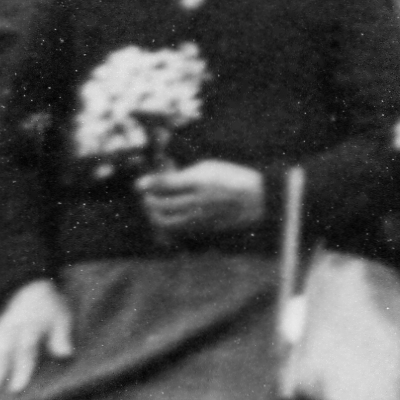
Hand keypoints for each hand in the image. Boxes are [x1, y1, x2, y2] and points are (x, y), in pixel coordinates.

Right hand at [0, 279, 73, 398]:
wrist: (29, 287)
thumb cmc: (49, 307)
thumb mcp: (61, 316)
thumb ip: (61, 335)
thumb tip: (65, 354)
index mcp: (29, 327)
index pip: (25, 350)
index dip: (21, 368)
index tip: (16, 388)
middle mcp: (11, 331)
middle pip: (1, 354)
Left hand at [137, 159, 265, 238]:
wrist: (259, 201)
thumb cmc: (234, 178)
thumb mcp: (210, 167)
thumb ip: (184, 173)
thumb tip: (161, 179)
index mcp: (200, 182)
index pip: (165, 184)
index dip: (148, 184)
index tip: (139, 184)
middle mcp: (198, 202)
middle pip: (160, 205)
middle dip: (148, 201)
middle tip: (147, 196)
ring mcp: (200, 218)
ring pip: (165, 222)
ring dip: (155, 215)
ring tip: (155, 208)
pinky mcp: (203, 230)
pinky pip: (177, 231)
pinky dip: (167, 226)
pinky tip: (169, 218)